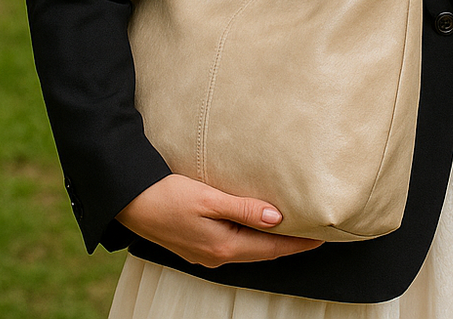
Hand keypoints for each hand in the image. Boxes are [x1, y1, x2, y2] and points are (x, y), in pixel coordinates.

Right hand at [115, 174, 322, 267]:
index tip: (323, 236)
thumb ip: (244, 209)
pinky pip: (234, 244)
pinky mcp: (197, 246)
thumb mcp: (208, 198)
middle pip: (263, 252)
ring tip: (292, 228)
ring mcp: (206, 254)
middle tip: (315, 232)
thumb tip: (278, 218)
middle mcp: (217, 256)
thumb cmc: (166, 196)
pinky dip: (252, 237)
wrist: (129, 202)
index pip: (272, 248)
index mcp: (223, 246)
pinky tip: (258, 226)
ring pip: (249, 249)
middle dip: (289, 244)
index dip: (299, 243)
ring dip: (270, 240)